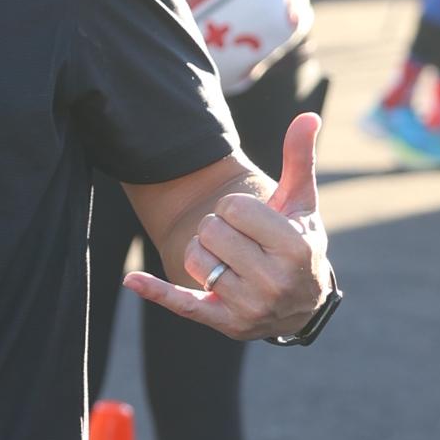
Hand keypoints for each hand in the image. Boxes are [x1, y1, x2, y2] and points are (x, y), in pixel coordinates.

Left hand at [132, 115, 330, 341]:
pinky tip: (131, 279)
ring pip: (195, 258)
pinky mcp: (223, 323)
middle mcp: (274, 282)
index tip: (253, 221)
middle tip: (242, 242)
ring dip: (204, 252)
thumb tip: (307, 116)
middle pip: (210, 231)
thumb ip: (300, 159)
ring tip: (230, 260)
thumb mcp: (302, 203)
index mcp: (295, 248)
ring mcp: (248, 306)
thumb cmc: (299, 243)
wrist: (301, 303)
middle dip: (220, 228)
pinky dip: (156, 292)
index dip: (237, 208)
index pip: (233, 207)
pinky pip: (182, 303)